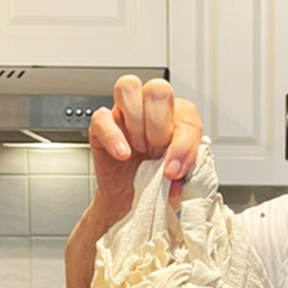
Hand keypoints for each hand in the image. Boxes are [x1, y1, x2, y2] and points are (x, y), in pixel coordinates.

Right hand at [88, 76, 202, 213]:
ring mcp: (124, 112)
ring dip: (137, 123)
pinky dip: (113, 136)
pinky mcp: (100, 125)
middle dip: (160, 127)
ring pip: (128, 86)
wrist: (131, 201)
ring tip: (140, 151)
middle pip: (159, 90)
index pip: (187, 113)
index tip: (175, 170)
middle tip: (157, 155)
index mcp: (177, 116)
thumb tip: (174, 168)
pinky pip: (101, 116)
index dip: (184, 144)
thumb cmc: (157, 182)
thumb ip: (183, 170)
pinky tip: (123, 154)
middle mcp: (151, 107)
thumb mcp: (179, 179)